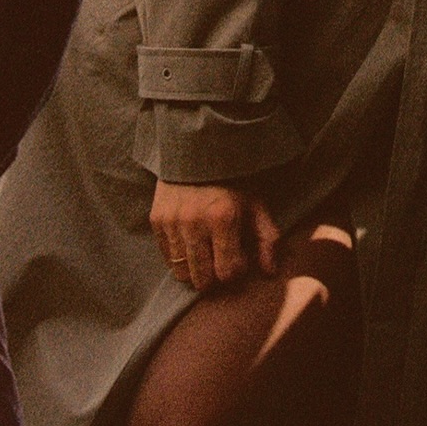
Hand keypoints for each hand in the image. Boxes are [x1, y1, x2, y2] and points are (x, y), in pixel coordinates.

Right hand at [150, 180, 281, 290]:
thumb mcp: (256, 202)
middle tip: (222, 260)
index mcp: (223, 218)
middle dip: (215, 276)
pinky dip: (178, 256)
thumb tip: (270, 272)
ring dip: (195, 269)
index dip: (237, 271)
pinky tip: (190, 242)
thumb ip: (267, 238)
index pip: (228, 272)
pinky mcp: (156, 219)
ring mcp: (171, 222)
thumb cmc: (233, 177)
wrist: (199, 147)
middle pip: (202, 279)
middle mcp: (194, 222)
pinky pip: (165, 256)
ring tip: (206, 253)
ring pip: (181, 272)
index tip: (241, 258)